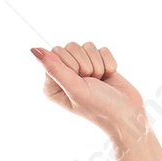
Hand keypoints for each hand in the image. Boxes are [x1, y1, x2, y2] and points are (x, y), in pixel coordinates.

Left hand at [31, 41, 146, 140]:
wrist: (127, 114)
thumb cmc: (99, 107)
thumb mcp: (74, 88)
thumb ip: (54, 68)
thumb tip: (34, 49)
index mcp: (52, 83)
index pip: (56, 52)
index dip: (71, 64)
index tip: (79, 81)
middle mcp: (65, 74)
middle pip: (71, 46)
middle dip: (86, 64)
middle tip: (91, 83)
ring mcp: (82, 68)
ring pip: (87, 46)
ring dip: (97, 64)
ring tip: (100, 82)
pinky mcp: (98, 63)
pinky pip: (101, 49)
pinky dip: (108, 63)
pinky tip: (108, 77)